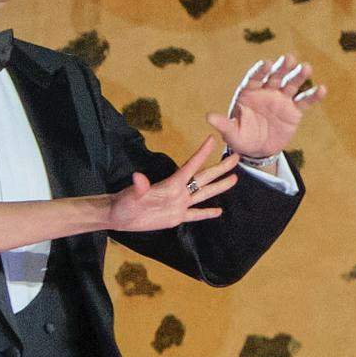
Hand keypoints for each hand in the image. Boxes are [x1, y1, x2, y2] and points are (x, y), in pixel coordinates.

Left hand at [103, 136, 241, 232]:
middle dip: (220, 168)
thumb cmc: (124, 203)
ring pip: (204, 194)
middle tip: (236, 157)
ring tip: (234, 178)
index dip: (201, 153)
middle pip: (204, 178)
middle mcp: (179, 192)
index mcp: (171, 184)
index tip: (213, 139)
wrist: (119, 216)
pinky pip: (196, 214)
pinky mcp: (176, 217)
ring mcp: (179, 204)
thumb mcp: (132, 195)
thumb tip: (138, 177)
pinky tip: (219, 211)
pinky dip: (207, 213)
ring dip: (219, 186)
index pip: (190, 166)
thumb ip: (139, 187)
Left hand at [210, 55, 320, 162]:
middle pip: (274, 77)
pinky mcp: (294, 110)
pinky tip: (322, 89)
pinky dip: (313, 96)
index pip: (254, 79)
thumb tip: (208, 117)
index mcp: (248, 93)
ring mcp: (281, 99)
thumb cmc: (241, 138)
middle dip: (281, 67)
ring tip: (306, 67)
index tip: (266, 64)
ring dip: (299, 76)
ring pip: (291, 84)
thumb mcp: (231, 133)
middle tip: (288, 57)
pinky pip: (304, 101)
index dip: (259, 71)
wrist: (258, 150)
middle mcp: (265, 92)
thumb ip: (223, 124)